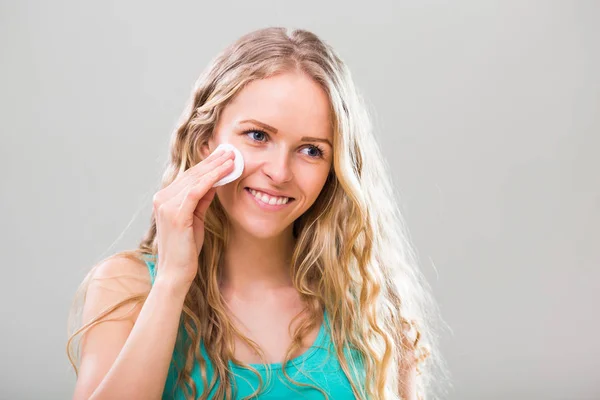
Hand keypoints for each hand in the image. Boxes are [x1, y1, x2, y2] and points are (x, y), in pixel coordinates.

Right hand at [151, 148, 234, 289]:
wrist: (176, 273)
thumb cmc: (186, 248)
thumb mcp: (195, 218)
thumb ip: (201, 199)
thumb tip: (215, 181)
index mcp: (164, 199)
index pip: (189, 176)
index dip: (207, 164)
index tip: (224, 154)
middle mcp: (162, 198)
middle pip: (192, 174)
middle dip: (213, 161)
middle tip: (231, 151)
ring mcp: (166, 205)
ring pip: (195, 179)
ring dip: (215, 167)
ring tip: (232, 158)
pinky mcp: (176, 214)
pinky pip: (196, 191)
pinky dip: (212, 179)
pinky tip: (225, 172)